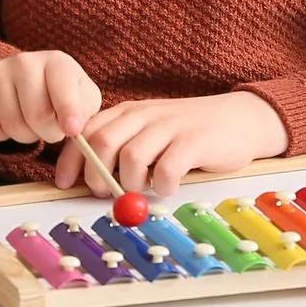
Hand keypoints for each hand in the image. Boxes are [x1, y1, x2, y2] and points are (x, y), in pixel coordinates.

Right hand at [0, 51, 100, 148]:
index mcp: (56, 61)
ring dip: (25, 136)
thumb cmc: (62, 94)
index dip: (68, 113)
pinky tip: (8, 121)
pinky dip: (0, 136)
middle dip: (48, 133)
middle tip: (51, 129)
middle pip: (36, 116)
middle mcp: (23, 61)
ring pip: (11, 125)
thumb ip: (84, 112)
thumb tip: (72, 128)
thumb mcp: (84, 100)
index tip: (72, 130)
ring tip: (31, 124)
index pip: (63, 89)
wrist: (26, 80)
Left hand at [58, 91, 288, 197]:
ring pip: (131, 157)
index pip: (87, 132)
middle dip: (97, 176)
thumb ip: (122, 147)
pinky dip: (162, 185)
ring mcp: (170, 127)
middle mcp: (145, 116)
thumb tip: (89, 179)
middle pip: (103, 144)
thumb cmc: (189, 133)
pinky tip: (168, 187)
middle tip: (107, 193)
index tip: (64, 183)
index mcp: (128, 113)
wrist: (240, 118)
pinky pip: (167, 168)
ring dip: (130, 183)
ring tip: (143, 188)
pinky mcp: (195, 141)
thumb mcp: (150, 132)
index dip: (71, 159)